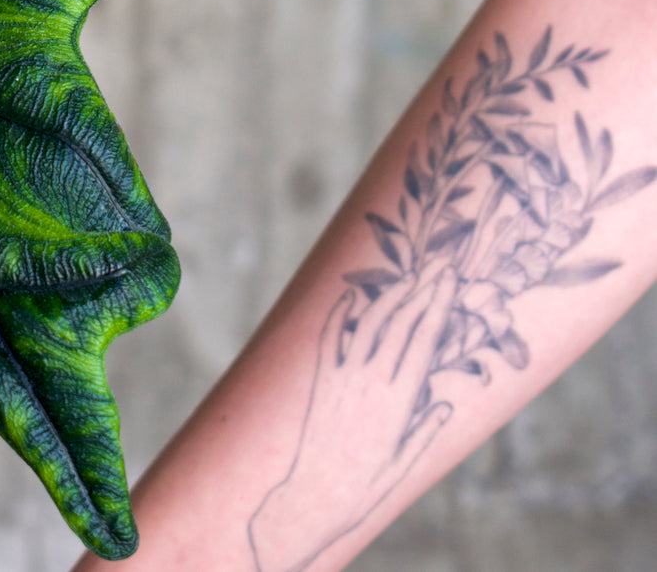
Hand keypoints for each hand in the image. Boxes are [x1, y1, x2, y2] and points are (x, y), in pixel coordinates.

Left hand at [248, 267, 459, 571]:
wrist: (309, 498)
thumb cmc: (363, 487)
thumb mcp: (404, 464)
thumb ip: (425, 431)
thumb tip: (447, 402)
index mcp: (399, 400)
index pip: (425, 340)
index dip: (439, 305)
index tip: (450, 278)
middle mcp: (371, 381)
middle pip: (402, 324)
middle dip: (422, 290)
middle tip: (438, 262)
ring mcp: (342, 376)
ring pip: (369, 324)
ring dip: (390, 295)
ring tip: (408, 274)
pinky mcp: (319, 379)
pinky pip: (329, 337)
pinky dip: (340, 314)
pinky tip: (350, 294)